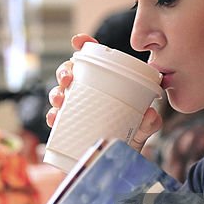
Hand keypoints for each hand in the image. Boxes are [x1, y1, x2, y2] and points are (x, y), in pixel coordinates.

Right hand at [46, 34, 161, 151]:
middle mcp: (87, 92)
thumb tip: (150, 115)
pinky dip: (52, 117)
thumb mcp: (143, 128)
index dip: (84, 45)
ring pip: (59, 93)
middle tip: (68, 79)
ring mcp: (76, 108)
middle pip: (70, 72)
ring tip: (60, 100)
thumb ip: (149, 122)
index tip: (78, 41)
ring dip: (56, 93)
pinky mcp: (67, 127)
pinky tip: (54, 119)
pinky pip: (55, 118)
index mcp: (105, 84)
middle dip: (64, 71)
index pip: (94, 58)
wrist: (120, 163)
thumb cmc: (131, 138)